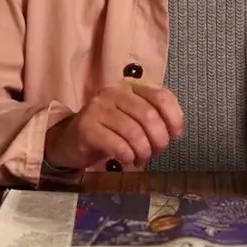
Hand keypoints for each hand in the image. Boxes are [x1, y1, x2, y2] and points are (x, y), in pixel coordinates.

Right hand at [45, 81, 183, 169]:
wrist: (70, 140)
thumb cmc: (109, 130)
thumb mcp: (133, 117)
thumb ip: (155, 117)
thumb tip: (175, 130)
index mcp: (131, 86)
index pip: (161, 96)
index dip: (174, 117)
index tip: (176, 135)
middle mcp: (114, 92)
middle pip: (149, 116)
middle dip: (158, 139)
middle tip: (156, 151)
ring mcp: (98, 108)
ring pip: (133, 132)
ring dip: (143, 151)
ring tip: (140, 158)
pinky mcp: (86, 127)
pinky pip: (116, 144)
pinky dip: (127, 156)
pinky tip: (127, 160)